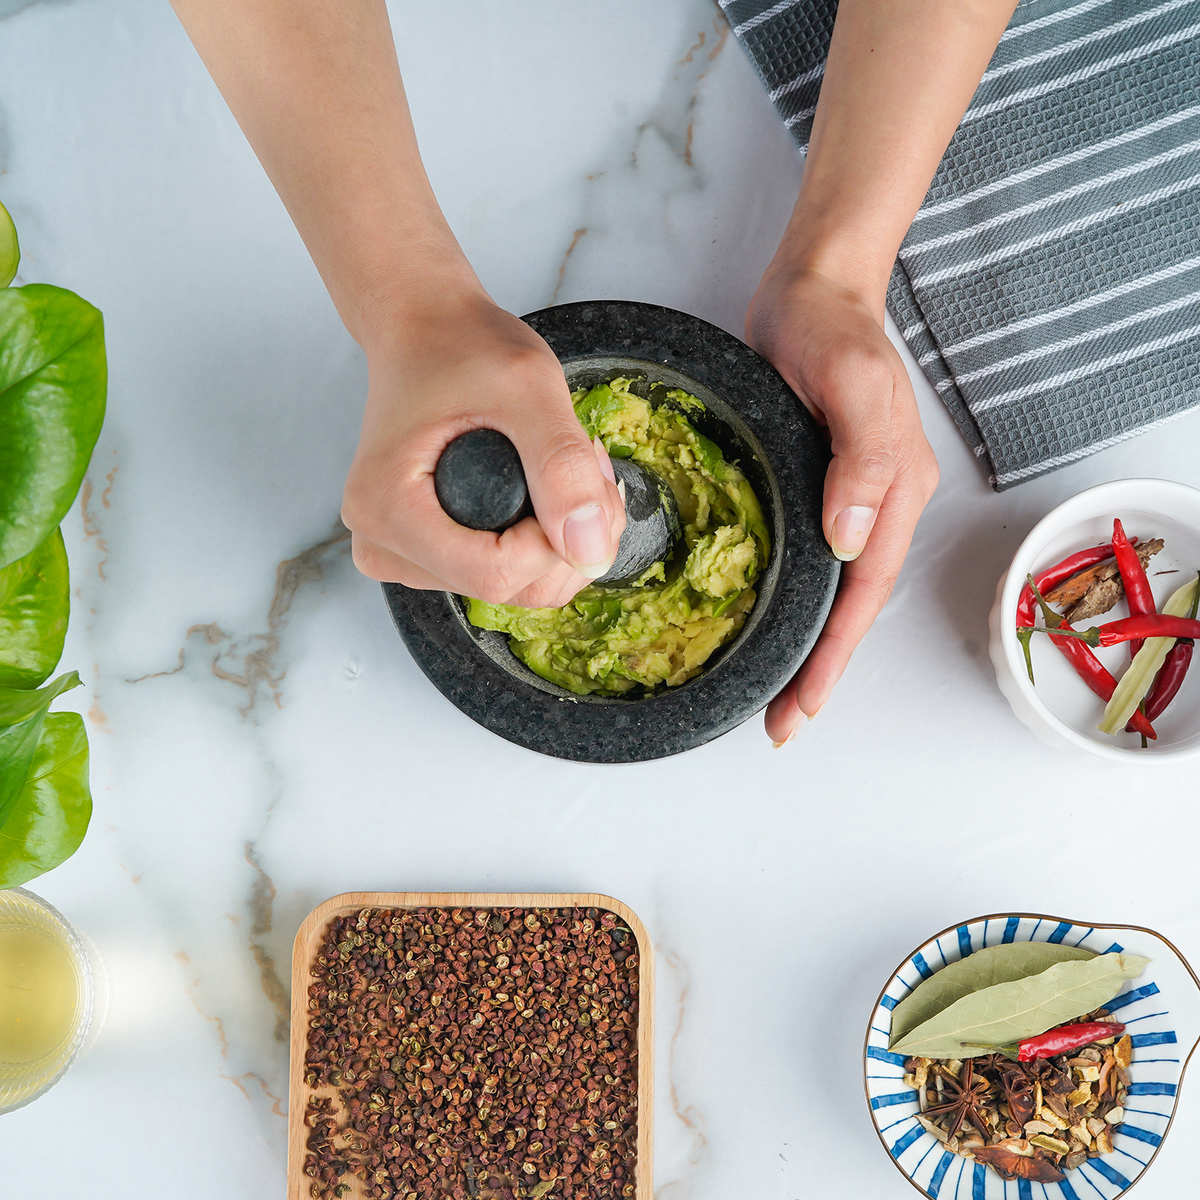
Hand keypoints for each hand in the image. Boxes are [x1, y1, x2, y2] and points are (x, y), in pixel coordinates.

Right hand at [342, 284, 624, 607]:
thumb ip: (562, 466)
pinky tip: (547, 488)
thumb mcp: (528, 387)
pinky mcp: (424, 554)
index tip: (580, 477)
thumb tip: (590, 552)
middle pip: (504, 588)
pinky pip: (501, 573)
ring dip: (561, 540)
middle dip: (567, 539)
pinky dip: (540, 541)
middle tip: (586, 464)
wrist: (426, 330)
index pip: (493, 575)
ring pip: (511, 587)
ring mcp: (400, 555)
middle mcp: (381, 544)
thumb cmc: (462, 346)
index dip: (555, 543)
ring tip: (571, 468)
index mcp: (387, 509)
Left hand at [746, 265, 938, 743]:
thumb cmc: (832, 330)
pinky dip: (793, 597)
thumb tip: (849, 539)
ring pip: (831, 588)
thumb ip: (860, 460)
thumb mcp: (851, 385)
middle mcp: (878, 503)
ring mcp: (849, 496)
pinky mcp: (818, 483)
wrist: (814, 288)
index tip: (800, 705)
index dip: (833, 655)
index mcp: (895, 490)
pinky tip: (768, 617)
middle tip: (780, 722)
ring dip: (807, 642)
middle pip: (851, 604)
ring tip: (773, 691)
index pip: (863, 592)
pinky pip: (809, 556)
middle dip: (820, 667)